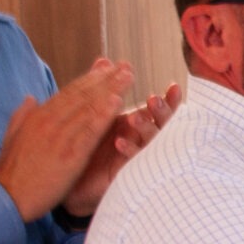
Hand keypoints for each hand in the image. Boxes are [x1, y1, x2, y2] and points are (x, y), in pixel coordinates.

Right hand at [0, 60, 132, 221]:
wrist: (6, 196)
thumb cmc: (11, 171)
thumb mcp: (13, 137)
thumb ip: (22, 115)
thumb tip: (31, 98)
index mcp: (38, 117)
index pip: (69, 92)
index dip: (90, 78)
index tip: (106, 66)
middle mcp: (49, 121)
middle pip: (82, 95)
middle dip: (105, 78)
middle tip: (125, 65)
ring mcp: (60, 137)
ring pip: (89, 108)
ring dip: (110, 90)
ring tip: (128, 76)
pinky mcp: (69, 155)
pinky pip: (90, 131)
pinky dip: (104, 115)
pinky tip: (118, 103)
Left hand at [61, 80, 180, 218]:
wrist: (69, 183)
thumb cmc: (85, 147)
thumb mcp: (94, 113)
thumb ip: (102, 88)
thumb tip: (104, 60)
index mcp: (136, 125)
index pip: (158, 111)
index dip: (169, 100)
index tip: (174, 87)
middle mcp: (141, 141)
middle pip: (162, 125)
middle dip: (161, 112)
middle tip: (153, 100)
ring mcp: (137, 158)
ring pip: (152, 142)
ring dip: (146, 128)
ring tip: (135, 117)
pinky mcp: (127, 174)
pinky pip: (133, 161)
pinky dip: (128, 150)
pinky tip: (120, 141)